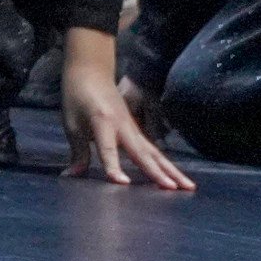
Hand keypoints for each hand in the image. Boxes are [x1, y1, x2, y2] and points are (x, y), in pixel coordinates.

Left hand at [56, 32, 192, 191]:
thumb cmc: (77, 95)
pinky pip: (152, 150)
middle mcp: (123, 126)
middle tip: (173, 189)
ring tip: (189, 187)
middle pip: (142, 152)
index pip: (107, 148)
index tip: (122, 183)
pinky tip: (177, 177)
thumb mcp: (71, 123)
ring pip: (154, 153)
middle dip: (158, 172)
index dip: (113, 166)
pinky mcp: (137, 130)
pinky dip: (165, 164)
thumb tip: (72, 175)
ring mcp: (133, 128)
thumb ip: (78, 151)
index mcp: (102, 121)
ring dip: (171, 170)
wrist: (91, 70)